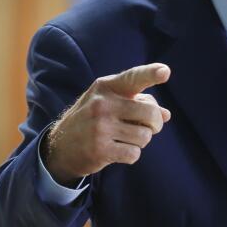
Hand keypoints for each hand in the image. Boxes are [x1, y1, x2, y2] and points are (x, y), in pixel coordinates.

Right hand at [43, 63, 172, 183]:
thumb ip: (137, 103)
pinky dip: (131, 154)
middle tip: (149, 127)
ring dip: (141, 141)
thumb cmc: (92, 120)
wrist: (60, 146)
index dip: (151, 74)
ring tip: (125, 138)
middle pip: (150, 113)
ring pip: (145, 136)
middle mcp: (103, 104)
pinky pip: (134, 153)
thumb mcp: (109, 103)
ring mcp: (100, 127)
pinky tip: (117, 150)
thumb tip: (166, 114)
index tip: (165, 72)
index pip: (133, 78)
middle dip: (155, 123)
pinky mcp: (100, 149)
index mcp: (106, 87)